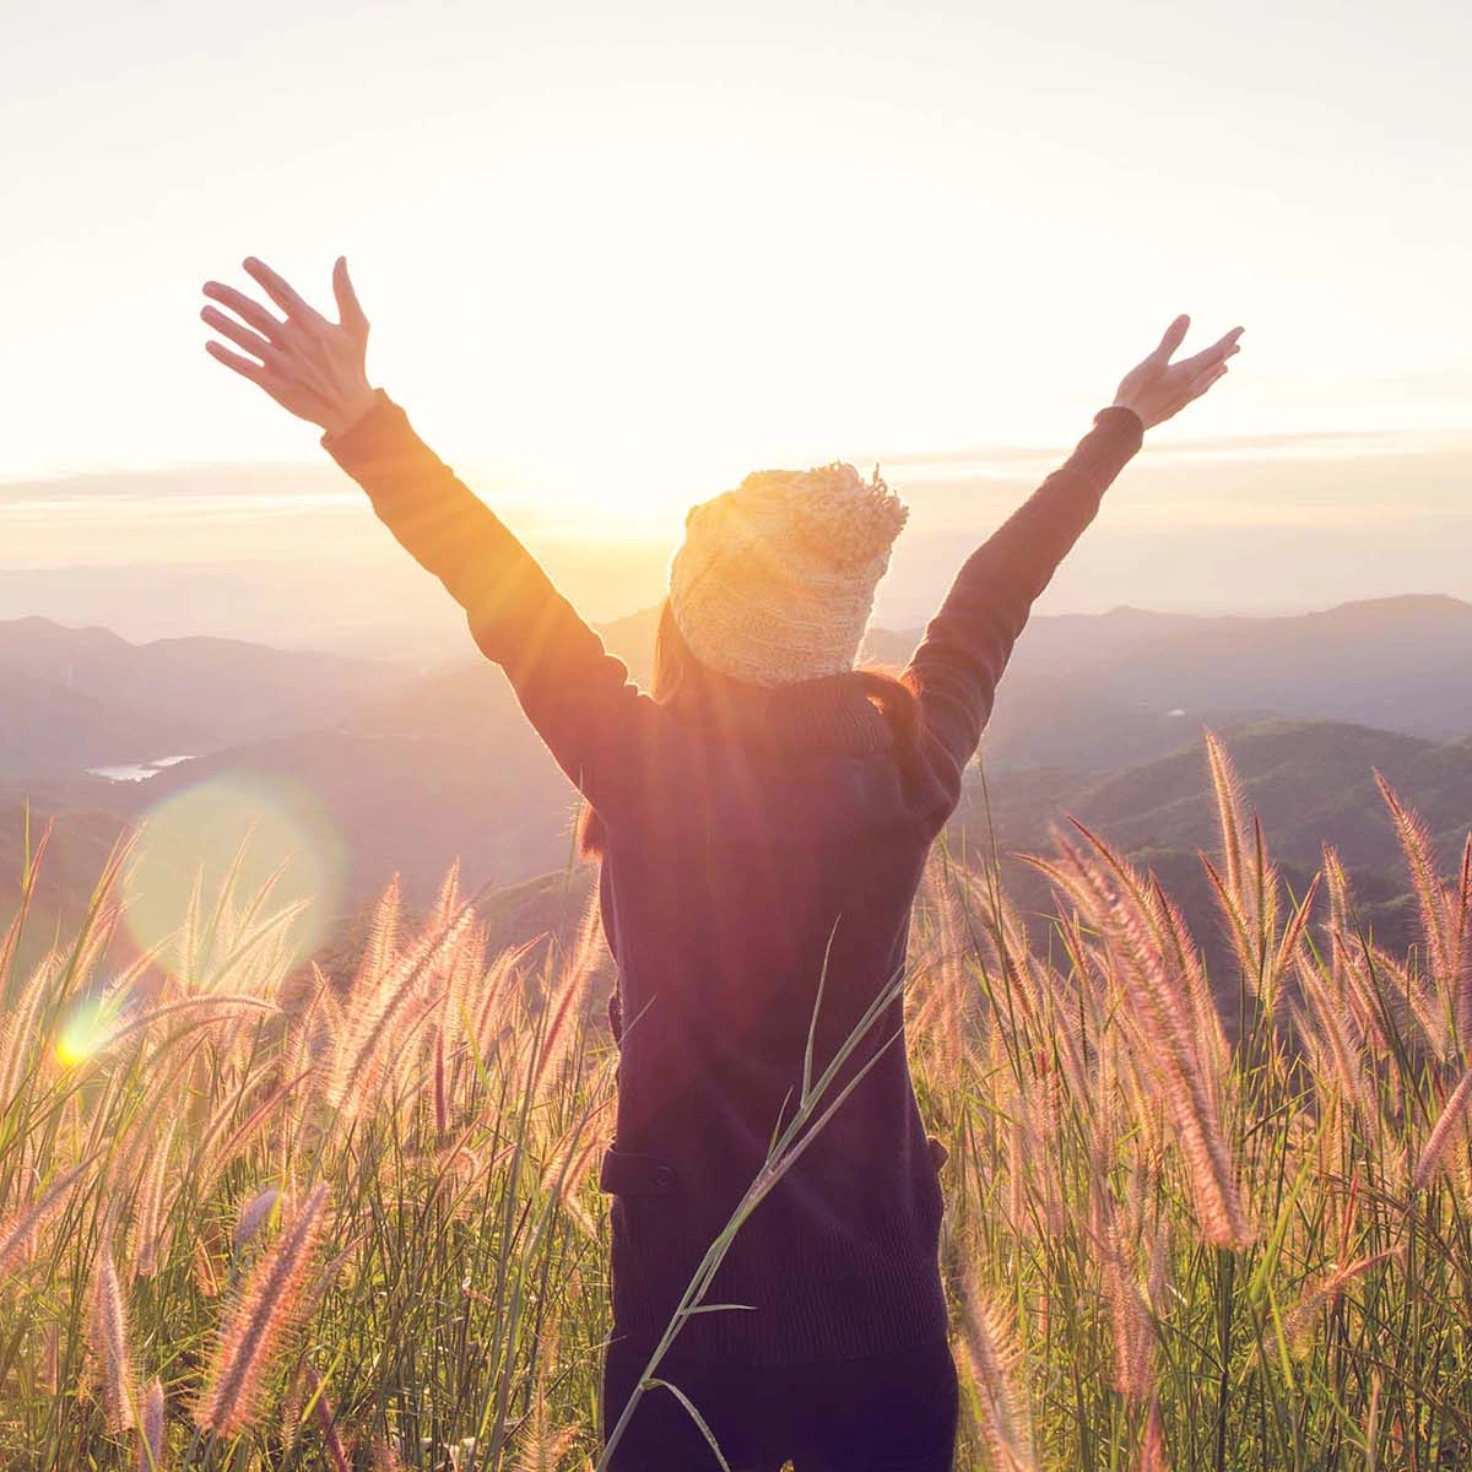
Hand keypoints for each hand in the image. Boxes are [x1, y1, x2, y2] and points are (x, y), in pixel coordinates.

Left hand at [201, 257, 376, 436]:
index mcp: (313, 325)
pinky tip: (210, 344)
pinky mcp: (275, 385)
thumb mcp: (356, 327)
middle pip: (256, 314)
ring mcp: (284, 365)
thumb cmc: (352, 364)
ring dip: (223, 325)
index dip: (264, 277)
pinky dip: (227, 357)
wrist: (350, 411)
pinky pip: (246, 368)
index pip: (283, 293)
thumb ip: (345, 292)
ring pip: (247, 340)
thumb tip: (341, 259)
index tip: (247, 262)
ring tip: (204, 311)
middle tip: (208, 286)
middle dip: (230, 298)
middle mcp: (295, 342)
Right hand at [1112, 316, 1243, 429]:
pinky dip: (1204, 385)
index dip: (1229, 339)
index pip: (1215, 352)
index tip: (1241, 329)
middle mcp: (1191, 386)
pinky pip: (1197, 393)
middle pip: (1214, 367)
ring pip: (1207, 382)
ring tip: (1224, 368)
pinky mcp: (1174, 408)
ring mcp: (1184, 399)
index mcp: (1187, 372)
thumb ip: (1170, 340)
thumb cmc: (1137, 391)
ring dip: (1217, 372)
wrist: (1128, 424)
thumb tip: (1186, 316)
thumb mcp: (1153, 362)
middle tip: (1238, 346)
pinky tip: (1198, 389)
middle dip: (1226, 354)